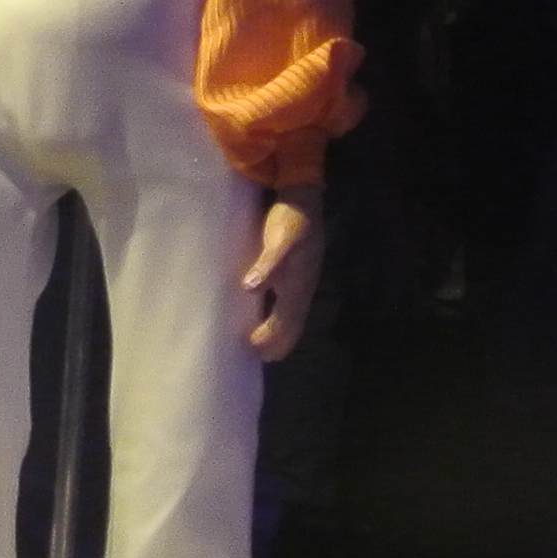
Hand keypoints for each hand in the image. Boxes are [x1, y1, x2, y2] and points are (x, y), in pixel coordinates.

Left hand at [244, 186, 324, 360]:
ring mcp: (302, 280)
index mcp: (298, 284)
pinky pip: (290, 302)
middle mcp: (302, 287)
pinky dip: (281, 315)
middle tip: (258, 357)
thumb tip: (253, 288)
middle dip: (277, 340)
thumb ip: (269, 263)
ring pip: (293, 315)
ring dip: (280, 332)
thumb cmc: (290, 220)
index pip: (285, 319)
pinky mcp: (297, 273)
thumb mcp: (280, 240)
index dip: (272, 336)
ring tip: (265, 348)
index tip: (255, 350)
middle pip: (290, 322)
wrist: (304, 200)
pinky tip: (270, 317)